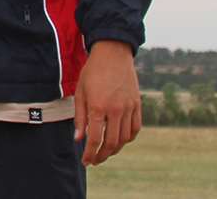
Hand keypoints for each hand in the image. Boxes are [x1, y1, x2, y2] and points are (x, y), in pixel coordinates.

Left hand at [72, 40, 140, 165]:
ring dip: (115, 149)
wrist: (113, 54)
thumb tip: (79, 139)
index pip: (95, 139)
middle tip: (94, 160)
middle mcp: (115, 110)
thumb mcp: (80, 92)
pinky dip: (128, 138)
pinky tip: (120, 141)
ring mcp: (129, 108)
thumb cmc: (92, 72)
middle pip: (111, 143)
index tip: (85, 161)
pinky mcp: (137, 105)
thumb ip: (80, 117)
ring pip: (125, 138)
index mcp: (98, 107)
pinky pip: (135, 128)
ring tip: (105, 152)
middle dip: (102, 156)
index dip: (90, 154)